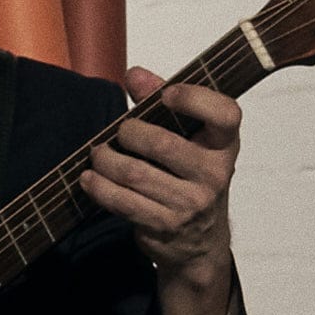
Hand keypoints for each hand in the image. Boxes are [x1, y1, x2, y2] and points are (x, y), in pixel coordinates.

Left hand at [81, 68, 239, 270]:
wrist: (200, 240)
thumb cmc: (189, 176)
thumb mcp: (188, 138)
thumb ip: (161, 103)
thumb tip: (134, 74)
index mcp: (225, 144)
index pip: (225, 114)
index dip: (195, 99)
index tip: (166, 94)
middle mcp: (215, 173)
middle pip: (161, 143)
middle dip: (128, 132)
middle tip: (118, 132)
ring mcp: (191, 202)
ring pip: (134, 173)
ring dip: (106, 160)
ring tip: (98, 154)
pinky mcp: (165, 224)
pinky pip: (122, 202)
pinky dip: (99, 187)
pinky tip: (90, 178)